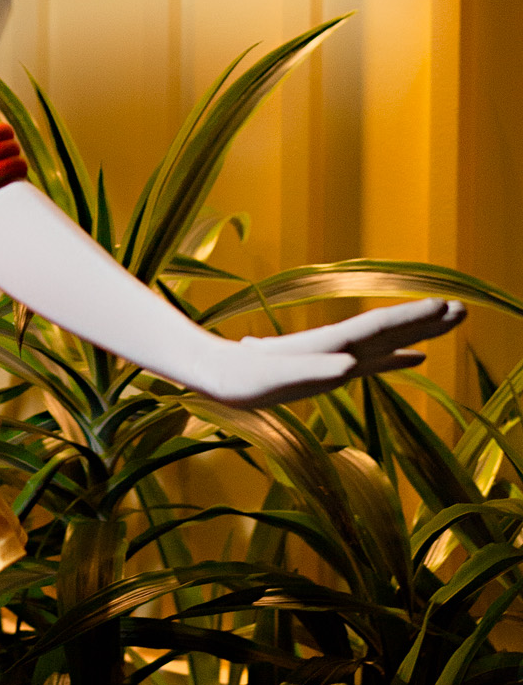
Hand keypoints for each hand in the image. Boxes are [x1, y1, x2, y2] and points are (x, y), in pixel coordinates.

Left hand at [201, 297, 465, 408]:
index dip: (411, 319)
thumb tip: (348, 366)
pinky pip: (377, 360)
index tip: (443, 308)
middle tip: (464, 309)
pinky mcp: (332, 370)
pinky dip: (400, 356)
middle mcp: (339, 346)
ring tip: (451, 321)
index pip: (380, 327)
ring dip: (419, 332)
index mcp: (331, 344)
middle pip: (390, 328)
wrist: (220, 373)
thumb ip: (312, 370)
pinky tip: (417, 357)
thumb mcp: (276, 376)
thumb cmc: (245, 377)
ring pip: (388, 340)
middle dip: (426, 320)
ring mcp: (338, 356)